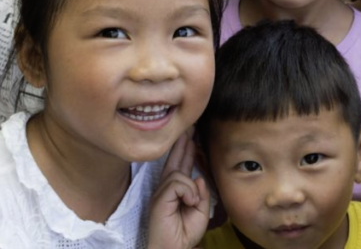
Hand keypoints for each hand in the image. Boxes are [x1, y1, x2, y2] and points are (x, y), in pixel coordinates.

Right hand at [147, 130, 209, 248]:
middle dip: (182, 143)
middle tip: (189, 126)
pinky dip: (188, 191)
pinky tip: (189, 202)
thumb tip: (198, 176)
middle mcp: (166, 188)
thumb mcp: (201, 211)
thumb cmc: (185, 234)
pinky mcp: (159, 198)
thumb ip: (201, 193)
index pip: (181, 164)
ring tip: (192, 202)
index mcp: (176, 190)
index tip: (190, 134)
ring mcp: (161, 193)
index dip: (185, 149)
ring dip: (191, 186)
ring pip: (179, 173)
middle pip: (175, 160)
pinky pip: (177, 182)